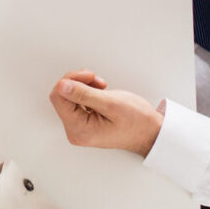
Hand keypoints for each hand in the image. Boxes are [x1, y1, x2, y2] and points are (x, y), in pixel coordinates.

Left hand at [48, 70, 163, 156]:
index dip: (71, 81)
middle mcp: (75, 130)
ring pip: (68, 96)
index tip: (90, 76)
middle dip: (78, 82)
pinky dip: (86, 91)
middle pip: (61, 96)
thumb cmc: (137, 122)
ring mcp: (79, 127)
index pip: (58, 97)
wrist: (151, 132)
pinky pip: (76, 101)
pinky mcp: (83, 121)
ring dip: (83, 86)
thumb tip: (62, 86)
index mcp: (79, 129)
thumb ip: (84, 94)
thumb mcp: (111, 103)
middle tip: (98, 81)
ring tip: (102, 87)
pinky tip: (100, 92)